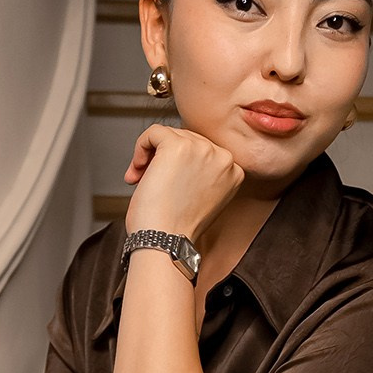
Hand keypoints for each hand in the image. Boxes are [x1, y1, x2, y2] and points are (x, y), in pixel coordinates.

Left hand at [123, 121, 242, 244]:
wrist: (166, 241)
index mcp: (234, 171)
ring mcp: (202, 149)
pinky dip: (140, 147)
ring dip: (150, 156)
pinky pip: (153, 132)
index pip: (203, 152)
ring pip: (169, 135)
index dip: (180, 166)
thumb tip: (180, 158)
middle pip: (186, 139)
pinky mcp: (178, 145)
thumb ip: (202, 175)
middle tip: (148, 182)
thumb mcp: (203, 199)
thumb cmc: (178, 229)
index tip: (168, 185)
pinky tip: (137, 170)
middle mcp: (223, 157)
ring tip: (141, 179)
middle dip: (162, 160)